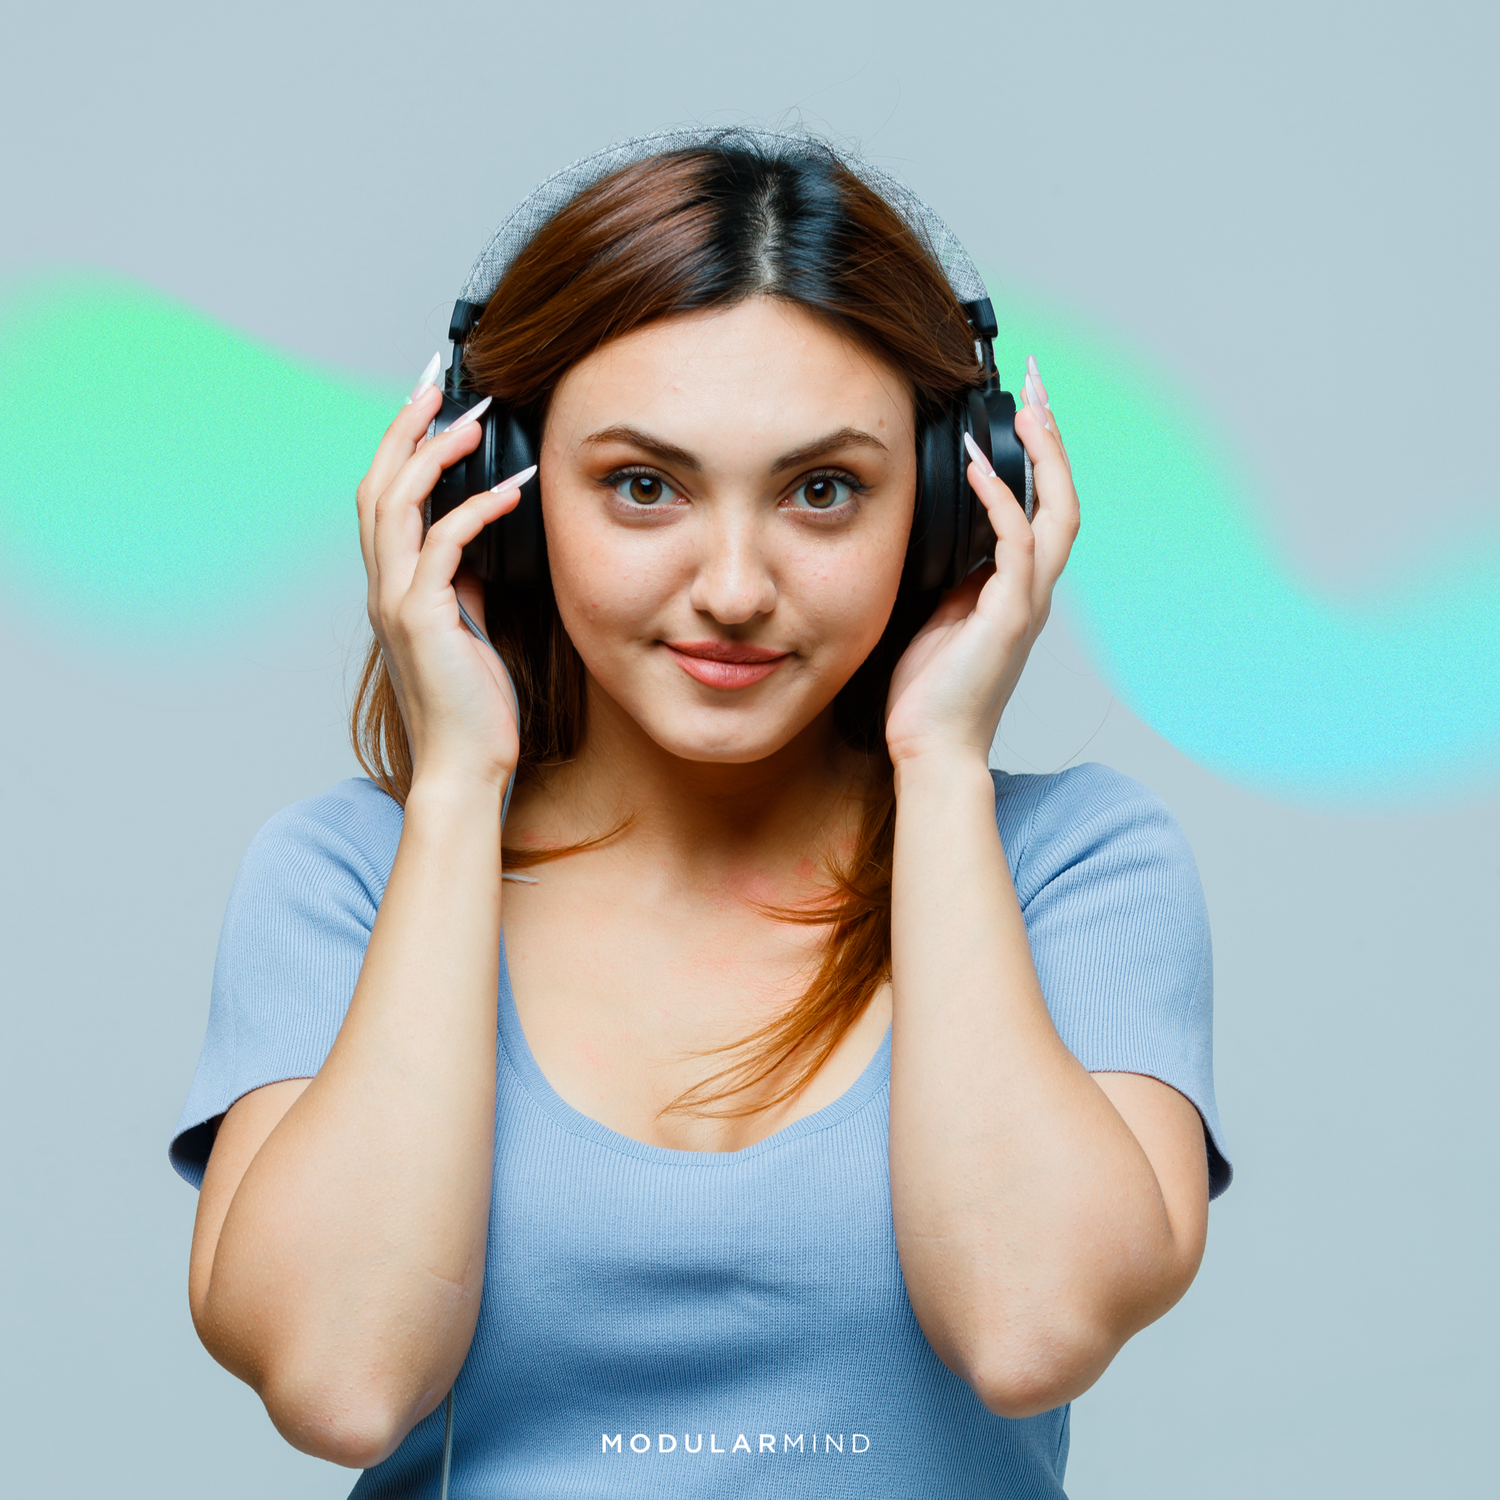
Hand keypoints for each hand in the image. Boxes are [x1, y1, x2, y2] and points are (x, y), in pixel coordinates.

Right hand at [355, 380, 531, 790]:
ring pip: (398, 506)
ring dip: (434, 456)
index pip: (384, 499)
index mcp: (392, 586)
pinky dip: (477, 510)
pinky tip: (512, 490)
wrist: (466, 765)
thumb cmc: (473, 705)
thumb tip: (481, 536)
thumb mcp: (470, 626)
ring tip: (474, 421)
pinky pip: (446, 547)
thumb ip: (464, 580)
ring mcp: (398, 603)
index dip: (400, 446)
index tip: (427, 402)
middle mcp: (384, 588)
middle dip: (404, 429)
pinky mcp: (425, 620)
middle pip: (378, 486)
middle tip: (436, 382)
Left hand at [884, 361, 1079, 769]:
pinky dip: (1001, 501)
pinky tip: (978, 469)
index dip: (1040, 455)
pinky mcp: (1008, 618)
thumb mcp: (937, 613)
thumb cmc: (928, 691)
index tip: (1023, 407)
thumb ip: (951, 572)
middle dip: (1054, 437)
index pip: (1044, 506)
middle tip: (1037, 385)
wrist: (931, 748)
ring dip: (1044, 457)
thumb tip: (938, 528)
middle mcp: (1033, 591)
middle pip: (1065, 497)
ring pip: (1058, 513)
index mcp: (1018, 588)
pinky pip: (1015, 545)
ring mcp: (1026, 603)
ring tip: (1026, 410)